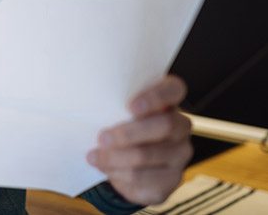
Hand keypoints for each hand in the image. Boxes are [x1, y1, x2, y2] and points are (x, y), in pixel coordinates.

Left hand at [87, 75, 192, 205]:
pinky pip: (145, 178)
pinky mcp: (171, 179)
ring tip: (94, 156)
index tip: (130, 106)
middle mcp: (181, 125)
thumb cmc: (120, 124)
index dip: (155, 97)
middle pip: (165, 126)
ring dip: (117, 157)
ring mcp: (179, 154)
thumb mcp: (117, 110)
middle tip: (102, 137)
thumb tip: (87, 102)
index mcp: (169, 100)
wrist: (128, 162)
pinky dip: (120, 174)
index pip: (173, 90)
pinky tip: (104, 168)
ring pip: (149, 155)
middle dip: (130, 133)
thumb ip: (113, 104)